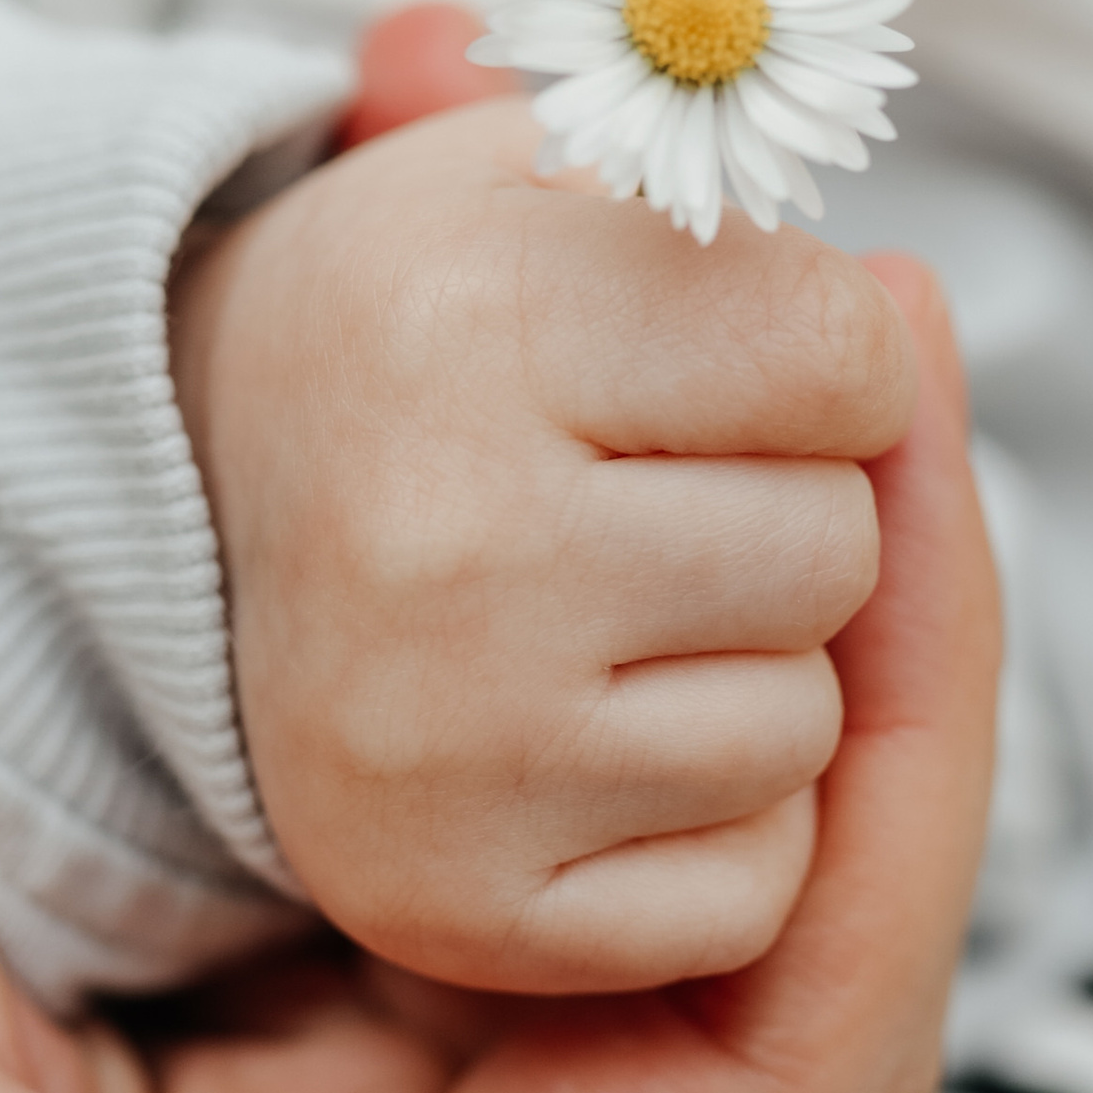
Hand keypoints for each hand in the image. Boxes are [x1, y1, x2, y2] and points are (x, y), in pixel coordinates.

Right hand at [0, 296, 988, 1092]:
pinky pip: (513, 676)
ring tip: (695, 236)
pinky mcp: (254, 867)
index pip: (763, 1090)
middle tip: (855, 296)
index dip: (901, 793)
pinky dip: (558, 471)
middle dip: (848, 597)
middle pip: (767, 911)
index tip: (929, 477)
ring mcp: (320, 1024)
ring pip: (667, 768)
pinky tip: (505, 271)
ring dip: (722, 500)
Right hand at [174, 85, 912, 995]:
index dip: (831, 358)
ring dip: (752, 668)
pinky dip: (710, 823)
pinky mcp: (447, 898)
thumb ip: (759, 229)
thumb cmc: (431, 333)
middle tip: (646, 491)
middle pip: (839, 550)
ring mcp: (442, 741)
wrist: (182, 495)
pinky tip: (587, 733)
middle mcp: (444, 539)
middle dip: (792, 512)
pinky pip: (750, 888)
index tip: (741, 361)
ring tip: (603, 610)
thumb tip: (910, 314)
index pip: (840, 356)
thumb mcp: (569, 194)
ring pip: (806, 728)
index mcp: (476, 319)